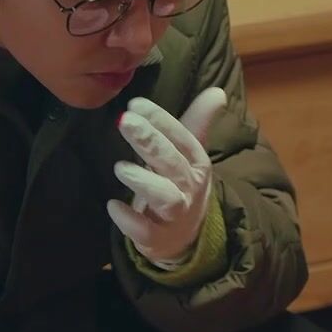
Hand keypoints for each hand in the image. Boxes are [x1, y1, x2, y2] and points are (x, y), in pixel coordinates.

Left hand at [106, 88, 226, 263]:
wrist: (185, 237)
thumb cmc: (181, 184)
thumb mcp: (190, 154)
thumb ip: (198, 121)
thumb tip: (218, 91)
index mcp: (197, 163)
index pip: (184, 138)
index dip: (161, 120)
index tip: (135, 104)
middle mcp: (189, 187)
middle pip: (172, 162)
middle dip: (150, 141)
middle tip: (125, 121)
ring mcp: (174, 215)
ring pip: (165, 197)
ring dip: (143, 181)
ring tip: (119, 167)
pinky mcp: (156, 239)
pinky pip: (144, 231)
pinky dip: (129, 220)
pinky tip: (112, 205)